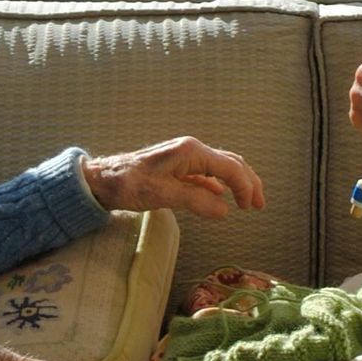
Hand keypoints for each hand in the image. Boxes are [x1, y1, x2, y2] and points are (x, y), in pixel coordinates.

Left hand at [83, 136, 265, 219]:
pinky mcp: (177, 168)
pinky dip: (220, 185)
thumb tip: (225, 210)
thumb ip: (196, 201)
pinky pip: (206, 174)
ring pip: (221, 167)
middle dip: (249, 182)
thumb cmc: (128, 185)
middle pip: (231, 163)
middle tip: (259, 205)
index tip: (250, 208)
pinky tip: (223, 197)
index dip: (245, 187)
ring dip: (237, 182)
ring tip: (249, 201)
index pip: (230, 167)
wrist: (102, 179)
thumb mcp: (163, 195)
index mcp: (191, 152)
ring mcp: (184, 158)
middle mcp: (191, 150)